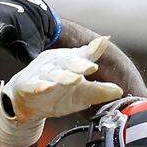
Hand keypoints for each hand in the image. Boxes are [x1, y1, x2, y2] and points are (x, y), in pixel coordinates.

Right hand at [0, 36, 122, 122]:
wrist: (28, 102)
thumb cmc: (56, 93)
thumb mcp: (81, 94)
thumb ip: (99, 91)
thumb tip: (119, 91)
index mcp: (70, 62)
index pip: (83, 55)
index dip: (93, 50)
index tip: (103, 43)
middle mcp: (56, 64)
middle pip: (69, 61)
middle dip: (79, 63)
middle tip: (90, 66)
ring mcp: (42, 73)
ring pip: (53, 73)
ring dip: (63, 76)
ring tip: (74, 79)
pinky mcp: (29, 85)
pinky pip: (34, 85)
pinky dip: (40, 86)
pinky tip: (46, 87)